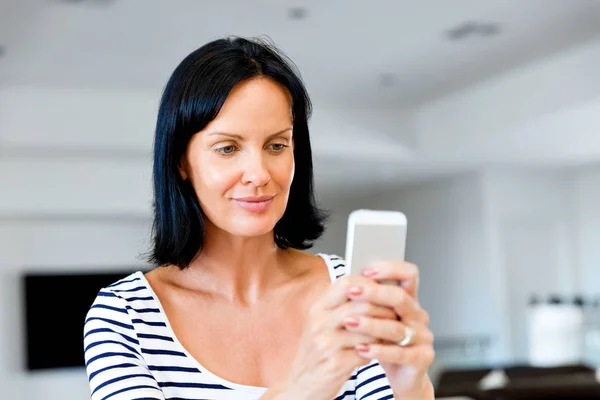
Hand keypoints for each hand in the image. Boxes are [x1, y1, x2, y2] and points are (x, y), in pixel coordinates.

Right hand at [269, 275, 396, 399]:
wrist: (300, 385)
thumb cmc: (317, 351)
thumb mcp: (321, 323)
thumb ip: (341, 306)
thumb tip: (372, 288)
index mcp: (317, 308)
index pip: (346, 283)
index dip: (369, 284)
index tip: (384, 289)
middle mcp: (319, 323)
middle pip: (362, 305)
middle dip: (384, 309)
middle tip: (397, 312)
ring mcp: (326, 344)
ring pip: (368, 329)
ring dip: (385, 331)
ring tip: (393, 331)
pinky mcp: (335, 364)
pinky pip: (367, 351)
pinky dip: (378, 350)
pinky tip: (381, 349)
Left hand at [344, 261, 434, 398]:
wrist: (400, 375)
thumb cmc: (384, 342)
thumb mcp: (375, 318)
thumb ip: (367, 301)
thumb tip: (346, 280)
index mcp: (408, 300)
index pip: (409, 274)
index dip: (390, 269)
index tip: (366, 270)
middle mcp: (418, 315)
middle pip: (401, 298)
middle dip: (374, 293)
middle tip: (352, 291)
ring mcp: (423, 337)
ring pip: (397, 327)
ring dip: (371, 324)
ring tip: (348, 323)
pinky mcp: (422, 358)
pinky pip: (400, 353)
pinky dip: (379, 351)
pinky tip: (360, 349)